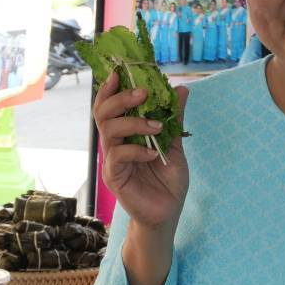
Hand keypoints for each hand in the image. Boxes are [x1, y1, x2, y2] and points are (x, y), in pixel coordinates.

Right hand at [93, 72, 189, 231]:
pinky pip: (118, 156)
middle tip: (143, 93)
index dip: (110, 88)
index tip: (120, 71)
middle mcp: (114, 144)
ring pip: (109, 131)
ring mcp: (112, 160)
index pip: (109, 106)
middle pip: (103, 113)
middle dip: (120, 98)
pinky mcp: (114, 176)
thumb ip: (174, 120)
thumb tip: (181, 90)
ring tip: (156, 126)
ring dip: (133, 122)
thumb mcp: (175, 145)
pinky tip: (153, 155)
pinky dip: (136, 150)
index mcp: (125, 134)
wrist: (167, 213)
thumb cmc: (168, 181)